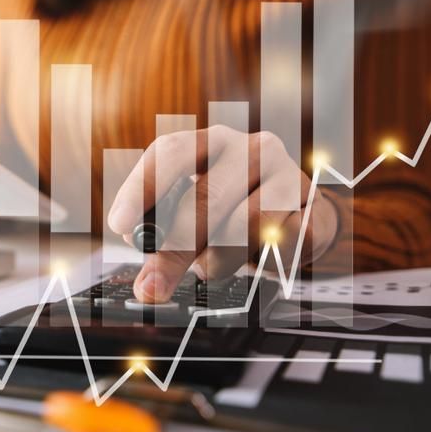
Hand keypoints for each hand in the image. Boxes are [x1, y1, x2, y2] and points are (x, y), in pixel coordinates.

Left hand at [107, 127, 337, 302]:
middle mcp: (247, 149)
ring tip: (208, 266)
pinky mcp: (311, 207)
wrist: (298, 215)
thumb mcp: (191, 222)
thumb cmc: (232, 212)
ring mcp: (285, 174)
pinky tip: (253, 256)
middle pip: (204, 196)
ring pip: (243, 224)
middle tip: (155, 280)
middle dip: (175, 245)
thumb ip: (163, 249)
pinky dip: (258, 260)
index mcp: (207, 143)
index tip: (119, 226)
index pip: (169, 153)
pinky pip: (279, 242)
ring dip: (217, 259)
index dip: (141, 189)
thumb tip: (147, 288)